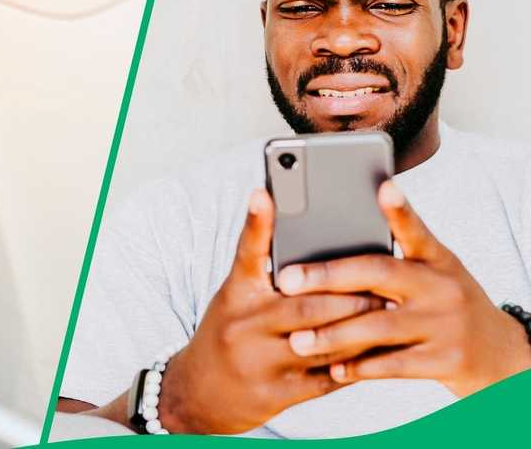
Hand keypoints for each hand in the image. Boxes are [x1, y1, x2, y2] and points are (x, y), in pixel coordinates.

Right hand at [156, 189, 384, 433]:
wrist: (199, 392)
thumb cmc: (229, 332)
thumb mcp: (236, 299)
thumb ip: (266, 275)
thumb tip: (310, 241)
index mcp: (235, 296)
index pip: (246, 253)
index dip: (256, 222)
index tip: (264, 193)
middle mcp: (244, 326)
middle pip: (305, 305)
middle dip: (349, 296)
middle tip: (383, 285)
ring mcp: (259, 362)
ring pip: (323, 343)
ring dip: (360, 329)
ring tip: (388, 314)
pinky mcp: (277, 393)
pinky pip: (325, 377)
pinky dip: (353, 365)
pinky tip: (374, 353)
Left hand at [278, 180, 530, 396]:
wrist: (498, 353)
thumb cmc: (447, 303)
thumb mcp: (435, 272)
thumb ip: (395, 257)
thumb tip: (332, 236)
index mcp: (436, 259)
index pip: (415, 230)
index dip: (399, 210)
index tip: (382, 188)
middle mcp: (442, 287)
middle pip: (379, 274)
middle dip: (328, 276)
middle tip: (286, 281)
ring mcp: (445, 325)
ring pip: (379, 325)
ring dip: (333, 333)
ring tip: (297, 340)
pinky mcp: (445, 361)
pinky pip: (393, 364)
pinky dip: (360, 367)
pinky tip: (333, 368)